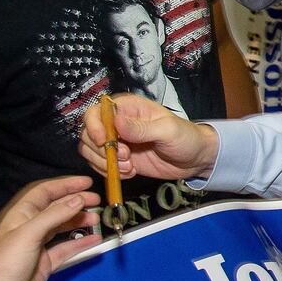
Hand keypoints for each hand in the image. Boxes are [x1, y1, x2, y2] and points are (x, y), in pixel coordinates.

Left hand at [0, 175, 99, 280]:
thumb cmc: (2, 264)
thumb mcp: (28, 234)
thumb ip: (54, 215)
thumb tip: (77, 199)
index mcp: (20, 215)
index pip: (44, 192)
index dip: (65, 185)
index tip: (86, 183)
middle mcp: (29, 227)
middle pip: (56, 208)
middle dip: (76, 202)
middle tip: (96, 201)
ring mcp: (37, 245)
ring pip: (62, 227)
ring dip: (79, 221)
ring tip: (96, 220)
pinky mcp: (44, 263)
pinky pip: (66, 248)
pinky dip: (80, 243)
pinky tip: (93, 240)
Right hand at [78, 93, 218, 182]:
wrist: (193, 159)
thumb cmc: (185, 137)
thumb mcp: (167, 130)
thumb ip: (141, 128)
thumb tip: (116, 123)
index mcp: (127, 108)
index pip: (96, 111)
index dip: (94, 127)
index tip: (103, 142)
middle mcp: (116, 123)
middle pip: (87, 133)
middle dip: (101, 150)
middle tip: (127, 158)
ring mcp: (116, 142)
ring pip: (89, 150)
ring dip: (104, 163)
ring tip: (129, 168)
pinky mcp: (118, 159)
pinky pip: (99, 165)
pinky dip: (110, 172)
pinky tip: (130, 173)